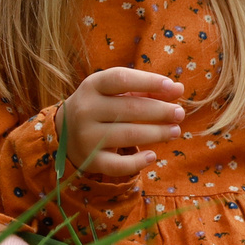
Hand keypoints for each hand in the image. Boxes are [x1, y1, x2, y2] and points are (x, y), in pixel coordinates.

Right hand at [54, 66, 185, 179]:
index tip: (172, 87)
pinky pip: (117, 165)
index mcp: (92, 86)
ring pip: (127, 135)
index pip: (121, 79)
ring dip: (156, 133)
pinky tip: (152, 156)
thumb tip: (178, 89)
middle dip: (160, 111)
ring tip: (175, 131)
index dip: (149, 81)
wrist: (64, 131)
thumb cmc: (101, 105)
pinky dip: (137, 162)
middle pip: (129, 109)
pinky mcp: (90, 160)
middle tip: (180, 114)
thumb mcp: (117, 92)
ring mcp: (86, 136)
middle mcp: (86, 110)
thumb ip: (147, 89)